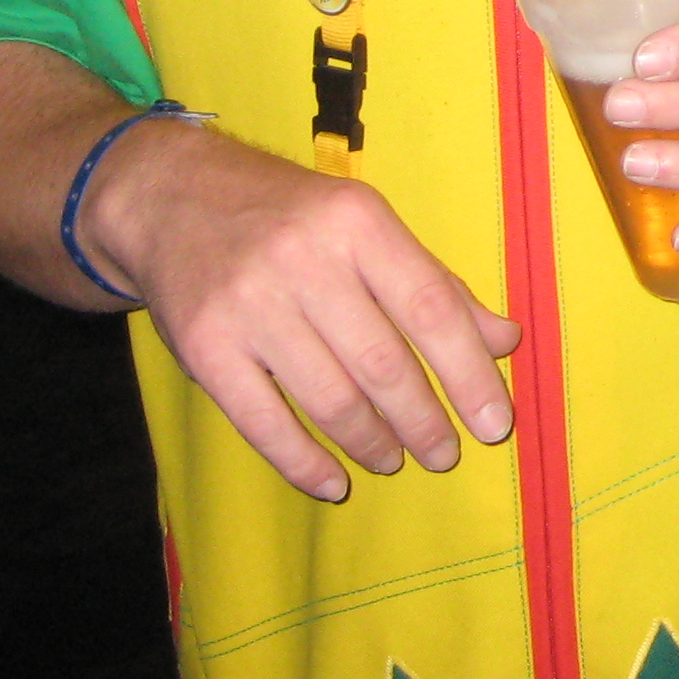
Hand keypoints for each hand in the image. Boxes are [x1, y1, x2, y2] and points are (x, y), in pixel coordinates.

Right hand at [85, 122, 519, 501]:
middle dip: (424, 420)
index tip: (494, 422)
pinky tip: (334, 481)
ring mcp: (249, 306)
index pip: (430, 308)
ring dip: (372, 441)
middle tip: (444, 453)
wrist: (172, 197)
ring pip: (330, 397)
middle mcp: (305, 261)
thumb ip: (435, 284)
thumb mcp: (367, 226)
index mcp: (359, 223)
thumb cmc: (291, 216)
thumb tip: (505, 340)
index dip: (469, 372)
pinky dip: (304, 462)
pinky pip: (263, 422)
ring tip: (395, 458)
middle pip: (383, 362)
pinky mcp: (204, 348)